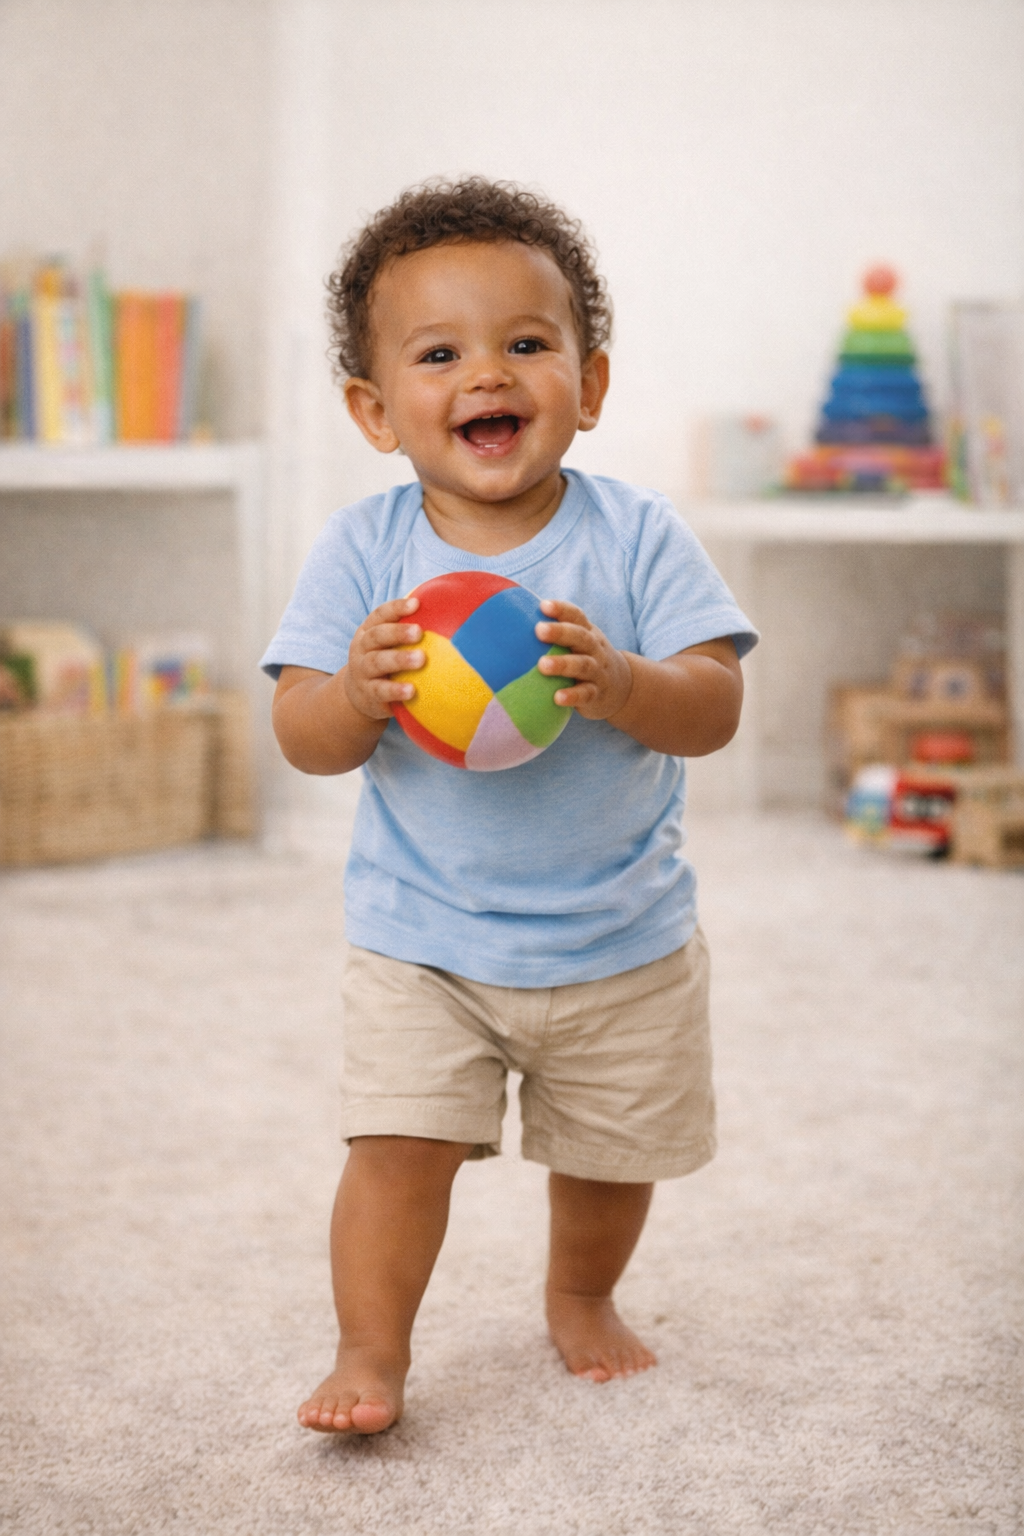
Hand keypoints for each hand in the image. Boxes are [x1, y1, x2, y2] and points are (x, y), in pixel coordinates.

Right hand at [344, 596, 424, 719]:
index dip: (396, 608)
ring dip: (398, 659)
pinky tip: (412, 691)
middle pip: (377, 636)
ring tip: (420, 659)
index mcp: (368, 631)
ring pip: (377, 662)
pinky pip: (380, 690)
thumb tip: (451, 613)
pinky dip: (395, 690)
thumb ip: (411, 630)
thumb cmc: (385, 661)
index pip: (380, 614)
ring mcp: (362, 671)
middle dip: (397, 632)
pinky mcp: (367, 693)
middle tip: (418, 632)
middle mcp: (362, 648)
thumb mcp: (389, 644)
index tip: (416, 604)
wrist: (360, 694)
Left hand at [535, 600, 632, 719]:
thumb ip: (554, 635)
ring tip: (542, 665)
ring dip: (563, 664)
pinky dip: (573, 695)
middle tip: (539, 630)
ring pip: (583, 665)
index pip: (577, 616)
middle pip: (580, 637)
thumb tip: (511, 621)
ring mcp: (598, 672)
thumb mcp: (577, 644)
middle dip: (560, 632)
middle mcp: (594, 649)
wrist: (623, 687)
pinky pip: (586, 694)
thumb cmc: (586, 659)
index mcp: (587, 633)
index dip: (562, 610)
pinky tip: (557, 698)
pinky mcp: (597, 694)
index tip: (543, 605)